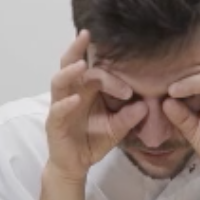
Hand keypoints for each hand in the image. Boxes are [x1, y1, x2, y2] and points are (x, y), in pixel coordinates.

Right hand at [45, 31, 147, 181]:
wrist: (76, 165)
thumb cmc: (93, 141)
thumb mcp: (116, 129)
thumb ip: (129, 118)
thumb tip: (146, 106)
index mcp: (86, 90)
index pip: (96, 71)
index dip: (112, 76)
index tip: (131, 89)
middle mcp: (71, 93)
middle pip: (69, 64)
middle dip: (76, 48)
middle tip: (86, 34)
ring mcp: (60, 106)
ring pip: (59, 82)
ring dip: (69, 71)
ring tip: (81, 64)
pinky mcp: (54, 123)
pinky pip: (57, 110)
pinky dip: (66, 104)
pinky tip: (76, 100)